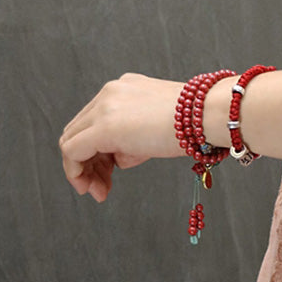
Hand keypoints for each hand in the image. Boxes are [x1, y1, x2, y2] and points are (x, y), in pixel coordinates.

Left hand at [59, 73, 185, 201]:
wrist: (209, 114)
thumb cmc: (196, 124)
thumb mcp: (159, 127)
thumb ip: (134, 139)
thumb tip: (120, 158)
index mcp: (124, 90)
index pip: (95, 122)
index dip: (97, 152)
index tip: (109, 174)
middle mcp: (109, 94)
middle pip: (80, 131)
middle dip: (87, 164)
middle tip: (100, 188)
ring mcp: (104, 107)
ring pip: (72, 141)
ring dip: (82, 171)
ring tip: (99, 192)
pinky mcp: (103, 126)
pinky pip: (73, 150)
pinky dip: (76, 172)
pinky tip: (91, 187)